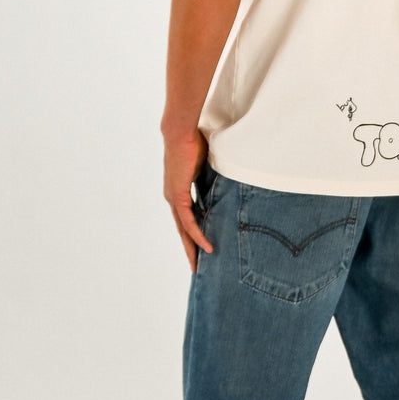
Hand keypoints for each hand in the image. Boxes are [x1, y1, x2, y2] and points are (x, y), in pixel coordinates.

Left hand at [162, 129, 212, 269]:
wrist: (181, 132)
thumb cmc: (194, 142)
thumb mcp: (206, 166)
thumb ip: (210, 180)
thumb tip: (224, 185)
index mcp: (179, 191)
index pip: (187, 217)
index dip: (193, 232)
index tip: (202, 245)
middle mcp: (173, 198)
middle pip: (183, 229)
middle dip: (190, 248)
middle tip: (196, 266)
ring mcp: (174, 199)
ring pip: (184, 230)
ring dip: (191, 248)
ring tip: (198, 265)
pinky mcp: (178, 197)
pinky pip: (189, 221)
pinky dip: (197, 234)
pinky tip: (206, 247)